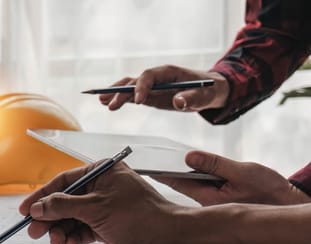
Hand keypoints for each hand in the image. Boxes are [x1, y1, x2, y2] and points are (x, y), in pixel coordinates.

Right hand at [20, 162, 179, 243]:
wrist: (171, 240)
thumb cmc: (142, 216)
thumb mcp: (97, 208)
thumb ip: (64, 206)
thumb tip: (38, 207)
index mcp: (102, 172)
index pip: (63, 181)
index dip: (42, 196)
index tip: (25, 210)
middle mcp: (102, 187)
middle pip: (64, 201)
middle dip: (49, 218)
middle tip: (35, 231)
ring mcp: (104, 207)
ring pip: (71, 218)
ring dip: (61, 231)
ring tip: (57, 242)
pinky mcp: (107, 226)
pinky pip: (82, 230)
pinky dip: (73, 238)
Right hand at [99, 65, 228, 111]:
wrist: (209, 90)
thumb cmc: (207, 90)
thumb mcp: (204, 95)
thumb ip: (191, 98)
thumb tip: (178, 102)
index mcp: (168, 72)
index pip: (149, 76)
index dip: (142, 87)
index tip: (139, 101)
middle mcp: (156, 77)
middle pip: (134, 81)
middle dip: (121, 91)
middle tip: (110, 103)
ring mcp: (151, 86)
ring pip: (129, 86)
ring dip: (115, 93)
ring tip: (102, 101)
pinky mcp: (149, 95)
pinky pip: (131, 95)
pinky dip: (120, 99)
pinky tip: (108, 104)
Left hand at [154, 151, 310, 205]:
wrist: (286, 205)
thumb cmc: (268, 192)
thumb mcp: (243, 173)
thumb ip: (215, 165)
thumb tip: (188, 157)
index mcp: (207, 196)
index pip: (176, 182)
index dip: (159, 172)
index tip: (141, 166)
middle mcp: (205, 201)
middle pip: (179, 183)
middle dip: (163, 173)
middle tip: (141, 162)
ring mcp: (211, 200)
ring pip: (190, 184)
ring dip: (178, 174)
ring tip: (159, 161)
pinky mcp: (219, 198)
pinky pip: (201, 185)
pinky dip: (194, 176)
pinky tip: (187, 166)